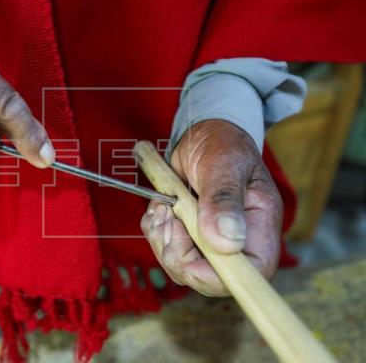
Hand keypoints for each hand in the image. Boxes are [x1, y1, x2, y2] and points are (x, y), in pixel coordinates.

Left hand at [140, 120, 281, 295]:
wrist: (202, 135)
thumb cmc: (223, 144)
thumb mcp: (224, 164)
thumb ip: (224, 200)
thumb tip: (226, 243)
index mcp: (259, 226)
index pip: (253, 272)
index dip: (220, 278)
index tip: (189, 262)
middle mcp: (237, 240)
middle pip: (209, 277)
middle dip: (179, 255)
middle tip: (169, 219)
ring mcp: (210, 241)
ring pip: (181, 266)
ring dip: (162, 239)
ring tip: (163, 206)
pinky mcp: (188, 236)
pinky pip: (165, 249)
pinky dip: (154, 230)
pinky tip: (159, 206)